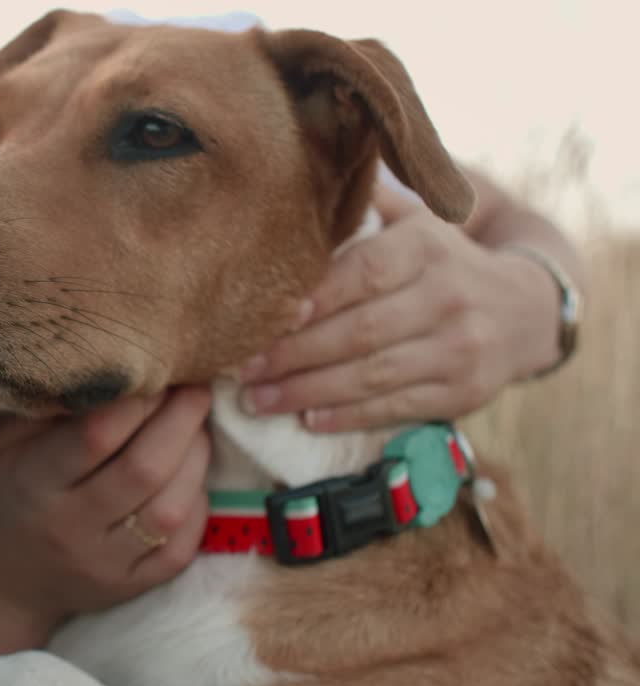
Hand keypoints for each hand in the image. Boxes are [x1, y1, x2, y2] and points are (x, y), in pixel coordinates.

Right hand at [0, 385, 212, 628]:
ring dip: (196, 460)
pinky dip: (196, 505)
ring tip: (198, 428)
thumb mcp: (3, 444)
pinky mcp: (131, 586)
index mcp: (35, 484)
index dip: (136, 399)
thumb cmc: (8, 493)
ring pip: (169, 510)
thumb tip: (105, 362)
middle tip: (196, 389)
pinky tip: (192, 477)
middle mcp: (71, 527)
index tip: (156, 371)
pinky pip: (181, 547)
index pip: (95, 437)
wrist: (5, 581)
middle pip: (143, 470)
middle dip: (180, 421)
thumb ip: (46, 406)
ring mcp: (105, 563)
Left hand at [236, 189, 560, 431]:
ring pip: (374, 375)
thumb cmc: (441, 262)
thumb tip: (301, 182)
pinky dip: (349, 416)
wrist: (525, 309)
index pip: (364, 273)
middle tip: (241, 370)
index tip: (266, 317)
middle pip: (360, 331)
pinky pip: (398, 407)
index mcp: (427, 248)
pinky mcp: (465, 391)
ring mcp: (461, 347)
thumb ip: (366, 209)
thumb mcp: (416, 222)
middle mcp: (449, 296)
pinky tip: (308, 421)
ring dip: (308, 393)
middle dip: (294, 355)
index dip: (316, 297)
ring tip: (257, 401)